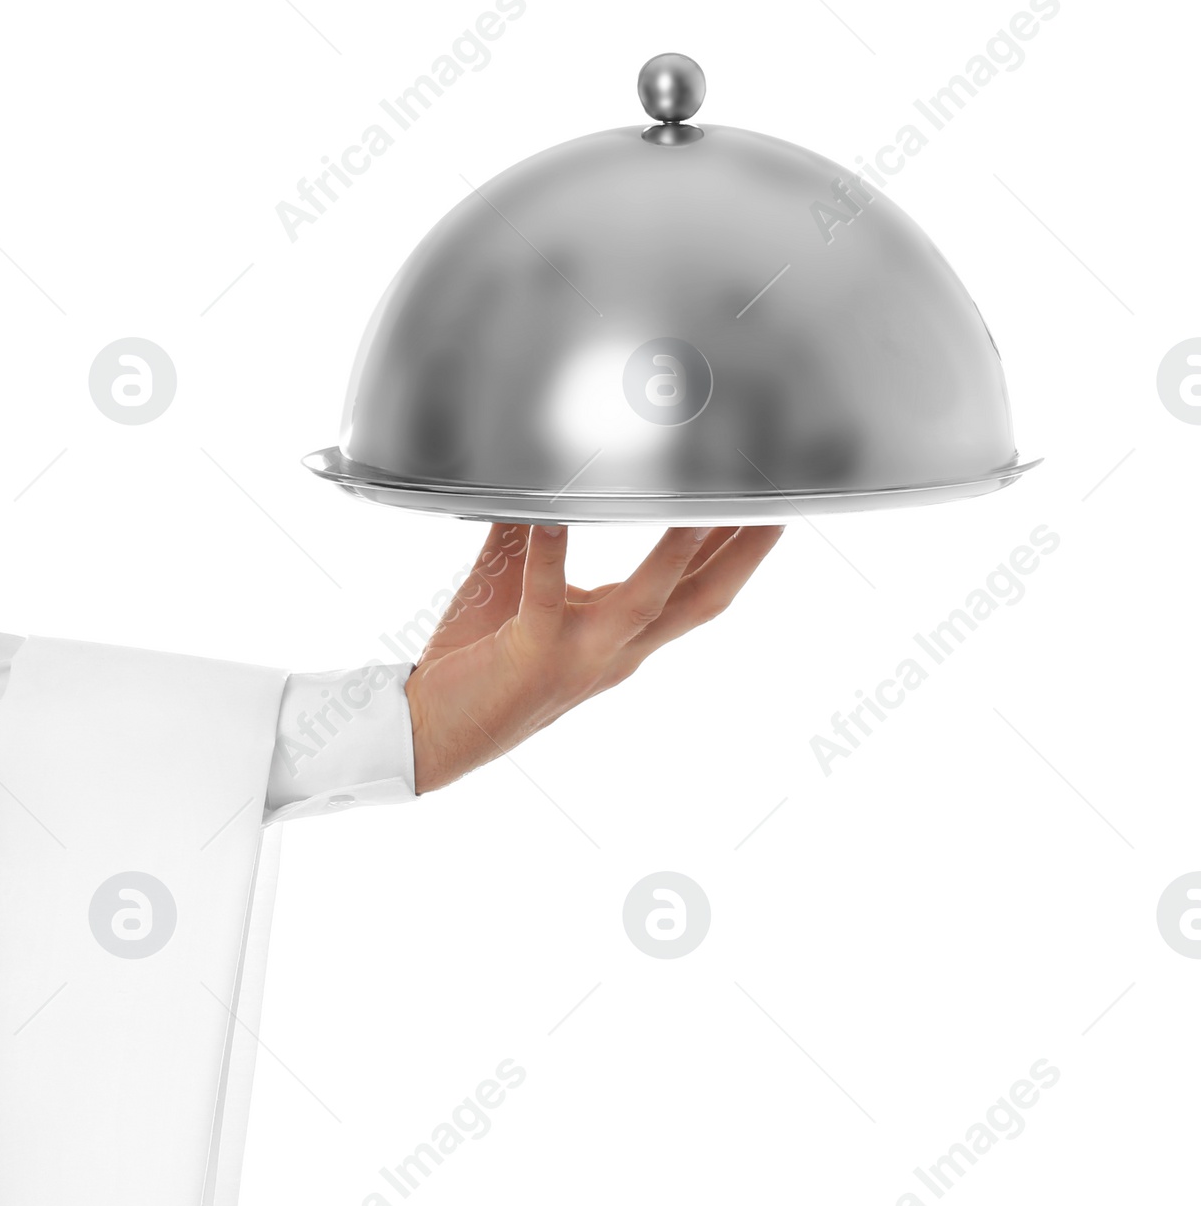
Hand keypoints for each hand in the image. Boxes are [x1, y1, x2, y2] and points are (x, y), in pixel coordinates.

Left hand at [405, 522, 783, 792]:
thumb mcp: (517, 586)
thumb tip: (536, 472)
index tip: (770, 500)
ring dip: (677, 552)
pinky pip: (545, 598)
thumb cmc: (474, 663)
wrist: (429, 734)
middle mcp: (615, 651)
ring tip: (695, 500)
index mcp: (621, 637)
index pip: (698, 590)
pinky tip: (555, 515)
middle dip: (745, 549)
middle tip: (777, 496)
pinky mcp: (531, 656)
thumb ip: (533, 533)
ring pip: (646, 602)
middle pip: (701, 600)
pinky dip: (551, 554)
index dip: (742, 549)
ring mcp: (578, 657)